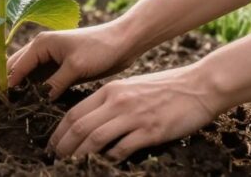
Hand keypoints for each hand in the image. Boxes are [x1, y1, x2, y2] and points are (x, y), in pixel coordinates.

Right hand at [0, 20, 139, 98]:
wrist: (123, 42)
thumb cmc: (100, 48)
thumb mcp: (75, 67)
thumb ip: (54, 84)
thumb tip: (39, 100)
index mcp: (40, 44)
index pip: (15, 66)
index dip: (3, 84)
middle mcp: (40, 49)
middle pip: (14, 69)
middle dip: (3, 85)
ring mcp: (50, 58)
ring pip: (26, 76)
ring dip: (17, 89)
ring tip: (7, 107)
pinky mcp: (60, 67)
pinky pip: (41, 81)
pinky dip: (33, 91)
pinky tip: (29, 104)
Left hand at [48, 65, 218, 160]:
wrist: (199, 86)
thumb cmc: (164, 88)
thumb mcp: (130, 88)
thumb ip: (110, 103)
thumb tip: (92, 122)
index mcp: (109, 91)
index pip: (74, 112)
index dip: (59, 131)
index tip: (52, 144)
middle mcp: (117, 102)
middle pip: (80, 126)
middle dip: (64, 145)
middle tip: (55, 158)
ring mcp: (134, 116)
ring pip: (96, 138)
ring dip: (81, 154)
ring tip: (72, 164)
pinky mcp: (151, 131)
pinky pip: (123, 148)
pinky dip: (111, 158)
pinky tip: (106, 163)